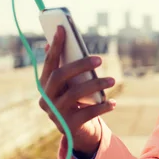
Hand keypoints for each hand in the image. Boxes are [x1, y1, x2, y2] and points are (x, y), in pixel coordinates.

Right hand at [38, 26, 116, 154]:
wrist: (76, 130)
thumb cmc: (74, 99)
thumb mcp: (69, 84)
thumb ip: (65, 66)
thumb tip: (54, 41)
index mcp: (45, 84)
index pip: (49, 62)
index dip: (55, 46)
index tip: (62, 28)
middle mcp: (46, 98)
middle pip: (60, 76)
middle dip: (80, 65)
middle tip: (100, 59)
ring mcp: (56, 113)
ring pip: (74, 94)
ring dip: (95, 84)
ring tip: (112, 80)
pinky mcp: (69, 126)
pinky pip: (87, 114)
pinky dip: (102, 107)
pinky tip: (113, 102)